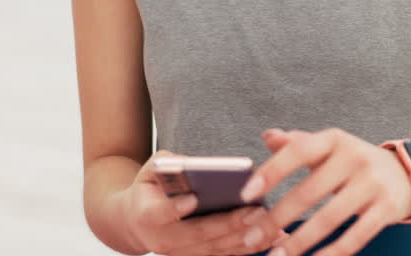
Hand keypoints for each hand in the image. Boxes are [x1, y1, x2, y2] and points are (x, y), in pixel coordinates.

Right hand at [120, 150, 285, 255]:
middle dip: (228, 224)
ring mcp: (181, 253)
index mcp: (147, 214)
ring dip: (245, 239)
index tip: (194, 198)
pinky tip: (273, 236)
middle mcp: (163, 240)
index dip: (175, 208)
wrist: (136, 222)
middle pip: (198, 234)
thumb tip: (190, 163)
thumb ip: (168, 164)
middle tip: (255, 211)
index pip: (161, 213)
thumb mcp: (151, 170)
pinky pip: (226, 255)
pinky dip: (249, 247)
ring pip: (216, 249)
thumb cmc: (150, 188)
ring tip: (272, 224)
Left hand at [240, 129, 410, 255]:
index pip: (300, 151)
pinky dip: (330, 254)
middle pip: (310, 192)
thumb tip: (268, 137)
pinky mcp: (387, 209)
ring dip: (299, 242)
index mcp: (336, 140)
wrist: (407, 173)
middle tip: (251, 239)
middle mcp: (355, 158)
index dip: (273, 171)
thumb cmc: (355, 162)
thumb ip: (299, 143)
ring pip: (329, 219)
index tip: (247, 193)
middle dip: (277, 219)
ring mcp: (373, 184)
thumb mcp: (330, 147)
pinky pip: (354, 238)